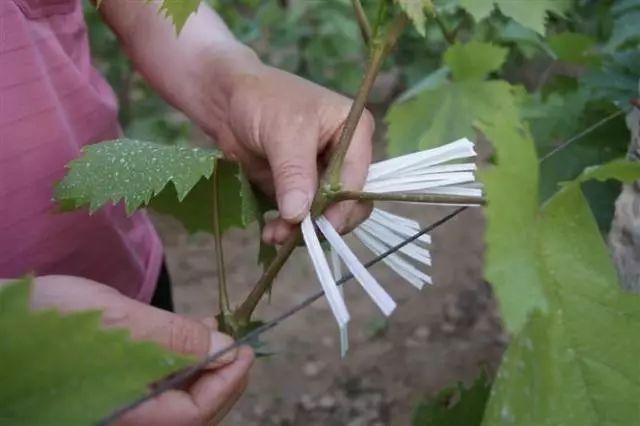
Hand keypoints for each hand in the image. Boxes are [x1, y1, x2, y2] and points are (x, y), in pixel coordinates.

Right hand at [27, 276, 253, 424]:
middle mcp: (125, 423)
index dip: (228, 381)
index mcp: (129, 418)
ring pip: (174, 402)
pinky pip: (154, 392)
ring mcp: (116, 412)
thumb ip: (175, 339)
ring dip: (200, 370)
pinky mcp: (108, 398)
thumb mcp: (120, 323)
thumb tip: (223, 348)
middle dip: (220, 379)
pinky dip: (175, 367)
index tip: (247, 348)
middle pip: (190, 414)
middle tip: (238, 343)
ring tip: (213, 332)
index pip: (197, 413)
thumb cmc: (47, 325)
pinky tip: (180, 338)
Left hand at [200, 54, 373, 244]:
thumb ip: (295, 173)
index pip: (358, 178)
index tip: (320, 226)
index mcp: (354, 132)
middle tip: (295, 234)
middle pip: (348, 202)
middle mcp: (345, 156)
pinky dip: (287, 228)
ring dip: (301, 230)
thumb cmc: (263, 100)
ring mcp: (321, 175)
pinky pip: (301, 217)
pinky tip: (270, 232)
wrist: (226, 100)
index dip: (342, 205)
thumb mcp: (283, 132)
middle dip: (322, 222)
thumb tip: (300, 215)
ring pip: (324, 215)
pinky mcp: (299, 190)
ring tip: (275, 236)